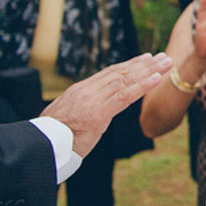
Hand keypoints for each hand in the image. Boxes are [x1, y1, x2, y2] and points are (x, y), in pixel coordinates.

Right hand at [41, 53, 173, 156]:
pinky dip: (142, 86)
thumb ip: (82, 109)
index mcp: (80, 91)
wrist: (38, 148)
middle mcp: (87, 91)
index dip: (130, 65)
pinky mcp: (97, 114)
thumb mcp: (66, 119)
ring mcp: (92, 101)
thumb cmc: (52, 140)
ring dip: (150, 71)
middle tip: (163, 57)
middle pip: (121, 73)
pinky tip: (157, 79)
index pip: (109, 74)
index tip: (146, 58)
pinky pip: (124, 97)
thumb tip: (90, 111)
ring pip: (126, 81)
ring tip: (167, 63)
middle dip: (144, 65)